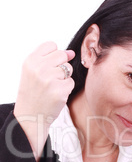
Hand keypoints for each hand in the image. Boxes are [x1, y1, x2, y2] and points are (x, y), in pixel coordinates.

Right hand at [14, 42, 74, 159]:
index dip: (53, 55)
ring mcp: (50, 80)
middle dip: (60, 66)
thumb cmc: (33, 93)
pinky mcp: (60, 91)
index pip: (51, 45)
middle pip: (62, 55)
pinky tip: (56, 95)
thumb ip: (50, 59)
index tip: (47, 66)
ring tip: (52, 87)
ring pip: (68, 69)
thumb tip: (71, 52)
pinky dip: (66, 89)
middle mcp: (39, 68)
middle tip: (50, 79)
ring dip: (64, 78)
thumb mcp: (34, 72)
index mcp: (30, 61)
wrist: (30, 116)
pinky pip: (71, 82)